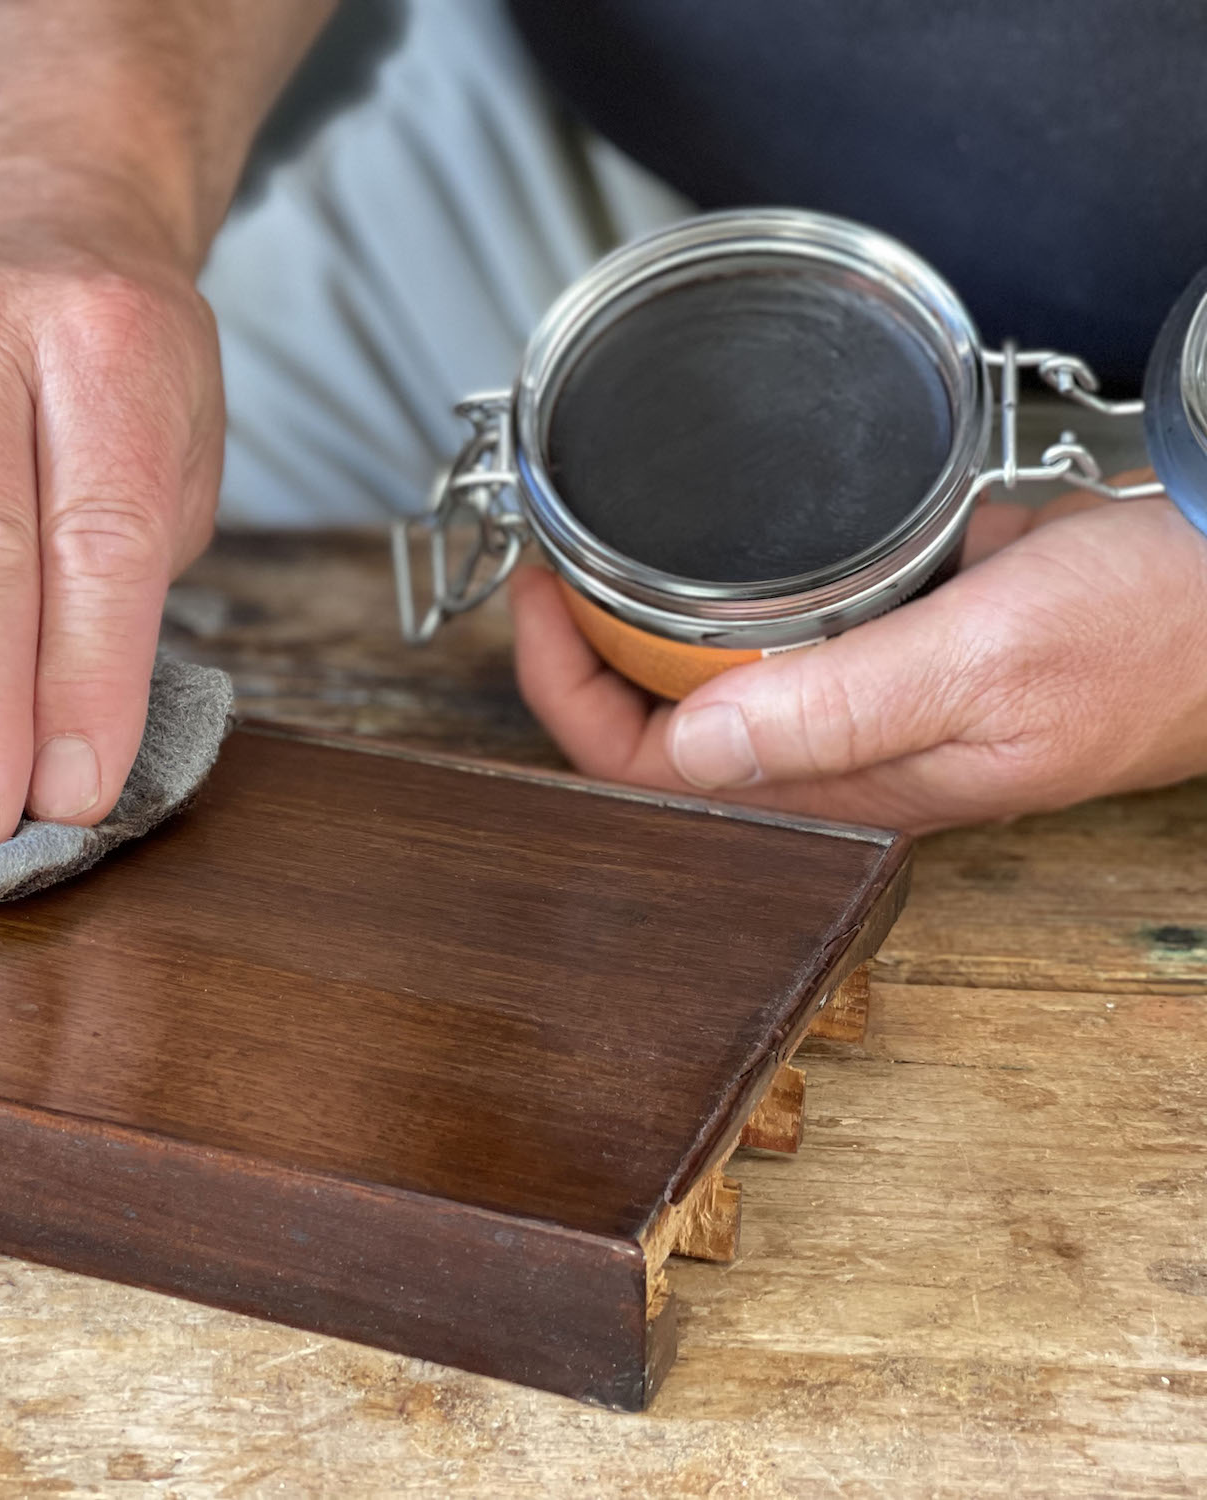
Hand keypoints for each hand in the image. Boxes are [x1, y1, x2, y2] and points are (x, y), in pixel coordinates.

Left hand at [512, 494, 1206, 832]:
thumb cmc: (1151, 635)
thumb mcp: (988, 657)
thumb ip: (841, 705)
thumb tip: (691, 746)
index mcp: (848, 785)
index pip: (648, 774)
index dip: (566, 692)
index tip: (539, 594)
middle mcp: (839, 757)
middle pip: (659, 731)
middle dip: (585, 651)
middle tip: (553, 557)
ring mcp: (864, 706)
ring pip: (708, 684)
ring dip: (642, 623)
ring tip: (597, 545)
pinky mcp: (894, 653)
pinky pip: (773, 640)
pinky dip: (722, 597)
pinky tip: (704, 548)